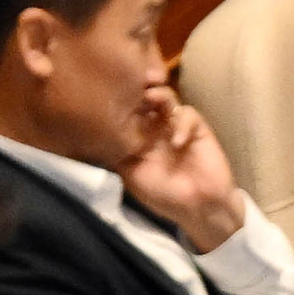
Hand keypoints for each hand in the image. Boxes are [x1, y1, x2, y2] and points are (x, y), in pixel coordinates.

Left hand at [116, 95, 249, 252]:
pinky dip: (182, 124)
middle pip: (144, 98)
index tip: (106, 95)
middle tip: (131, 86)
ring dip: (158, 95)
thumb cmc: (163, 194)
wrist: (198, 208)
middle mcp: (155, 127)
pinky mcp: (197, 129)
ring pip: (166, 98)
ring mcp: (175, 126)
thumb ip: (117, 154)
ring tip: (151, 98)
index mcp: (137, 136)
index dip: (117, 101)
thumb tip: (95, 134)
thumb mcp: (131, 176)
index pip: (125, 111)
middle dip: (137, 89)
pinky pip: (188, 115)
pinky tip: (177, 142)